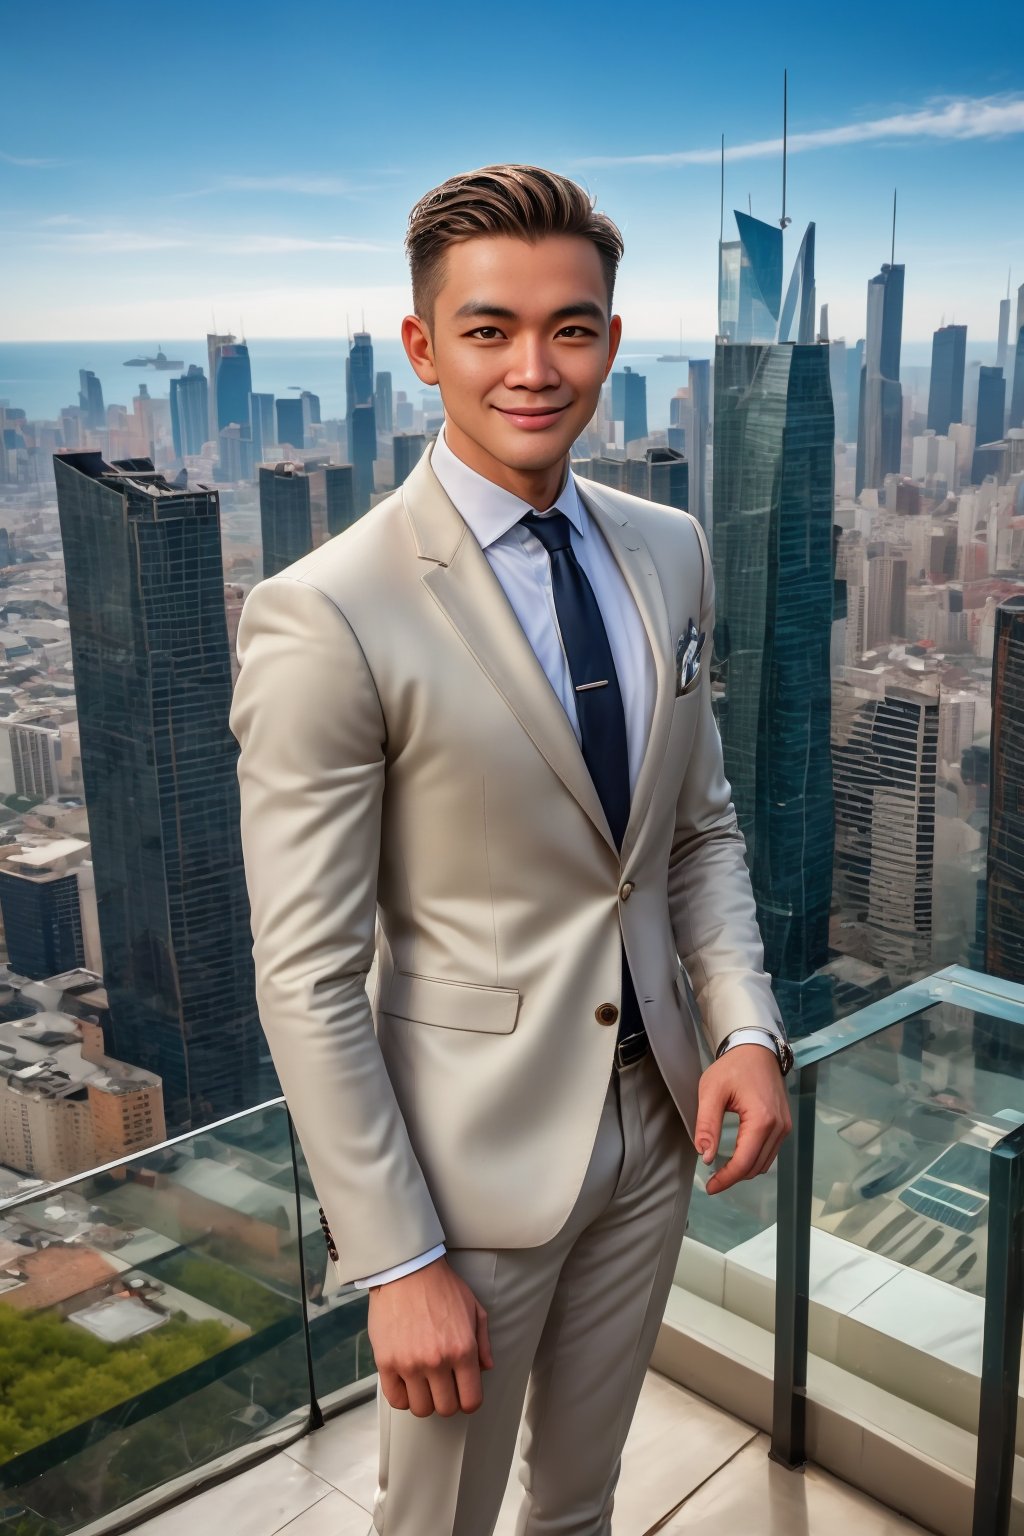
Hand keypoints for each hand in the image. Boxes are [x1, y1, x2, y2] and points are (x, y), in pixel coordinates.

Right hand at [367, 1256, 493, 1416]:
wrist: (406, 1269)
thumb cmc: (440, 1286)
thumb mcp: (473, 1307)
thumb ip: (483, 1341)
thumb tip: (485, 1367)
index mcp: (462, 1349)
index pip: (471, 1400)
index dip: (468, 1401)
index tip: (463, 1393)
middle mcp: (437, 1361)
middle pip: (445, 1408)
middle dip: (447, 1400)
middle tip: (443, 1386)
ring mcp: (410, 1364)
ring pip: (421, 1408)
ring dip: (424, 1399)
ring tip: (423, 1383)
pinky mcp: (386, 1362)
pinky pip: (396, 1399)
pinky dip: (403, 1396)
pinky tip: (406, 1382)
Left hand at [694, 1046, 791, 1194]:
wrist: (757, 1049)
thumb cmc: (733, 1067)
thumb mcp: (711, 1091)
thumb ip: (707, 1125)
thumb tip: (705, 1156)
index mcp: (761, 1120)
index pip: (744, 1162)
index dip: (726, 1179)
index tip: (710, 1187)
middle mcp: (778, 1127)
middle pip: (756, 1167)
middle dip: (734, 1177)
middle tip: (712, 1180)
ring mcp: (784, 1126)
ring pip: (765, 1162)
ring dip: (744, 1170)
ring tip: (722, 1169)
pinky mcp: (784, 1124)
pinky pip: (770, 1152)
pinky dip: (754, 1159)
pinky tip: (738, 1156)